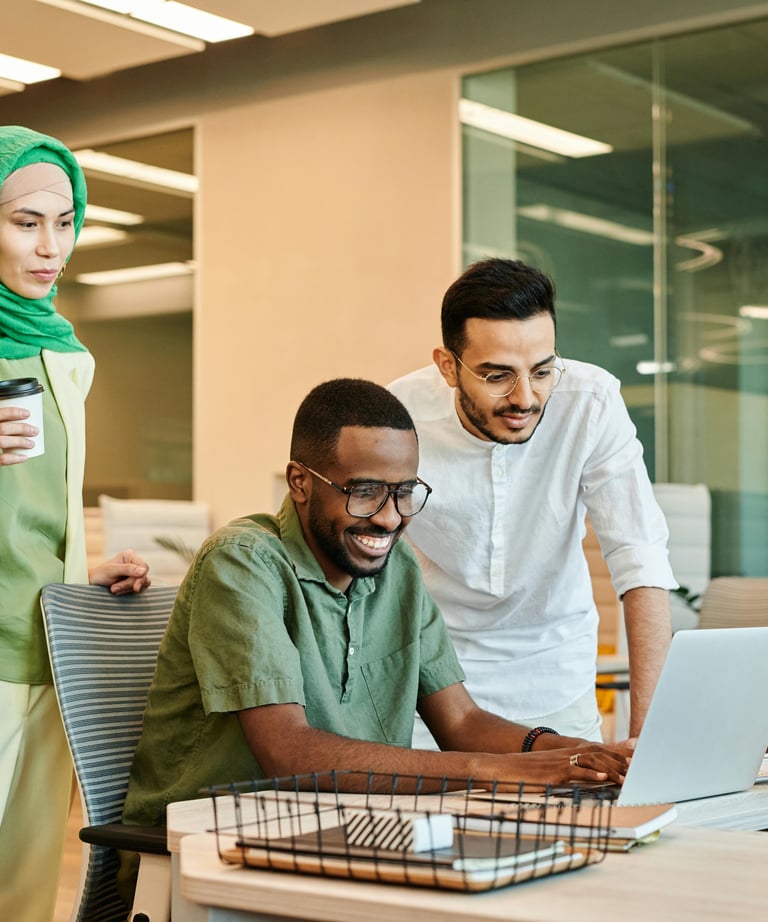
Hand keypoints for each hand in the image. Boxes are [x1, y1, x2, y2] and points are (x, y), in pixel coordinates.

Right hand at [0, 407, 37, 465]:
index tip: (27, 413)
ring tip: (31, 443)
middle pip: (3, 428)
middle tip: (34, 430)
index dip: (12, 412)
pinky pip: (1, 460)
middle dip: (21, 429)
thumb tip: (8, 401)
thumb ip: (1, 415)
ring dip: (20, 442)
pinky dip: (14, 459)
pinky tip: (24, 457)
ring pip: (2, 442)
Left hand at [89, 550, 151, 593]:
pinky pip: (140, 588)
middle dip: (129, 584)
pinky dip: (129, 591)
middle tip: (114, 588)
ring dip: (128, 588)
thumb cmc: (100, 574)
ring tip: (114, 589)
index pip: (144, 566)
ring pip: (143, 583)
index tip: (135, 587)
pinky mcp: (134, 582)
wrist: (93, 584)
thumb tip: (144, 571)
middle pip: (143, 576)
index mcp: (130, 556)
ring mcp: (135, 573)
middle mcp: (134, 563)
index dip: (140, 577)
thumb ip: (128, 569)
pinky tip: (119, 591)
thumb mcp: (112, 570)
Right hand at [495, 742, 631, 788]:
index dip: (613, 753)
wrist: (499, 768)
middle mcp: (564, 755)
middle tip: (638, 766)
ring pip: (589, 762)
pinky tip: (602, 779)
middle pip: (597, 753)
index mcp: (564, 754)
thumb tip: (576, 779)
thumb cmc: (520, 773)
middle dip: (618, 760)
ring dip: (610, 769)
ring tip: (626, 777)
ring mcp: (558, 763)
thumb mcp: (545, 771)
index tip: (632, 758)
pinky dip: (590, 775)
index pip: (594, 750)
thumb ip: (562, 772)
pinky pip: (574, 772)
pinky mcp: (552, 773)